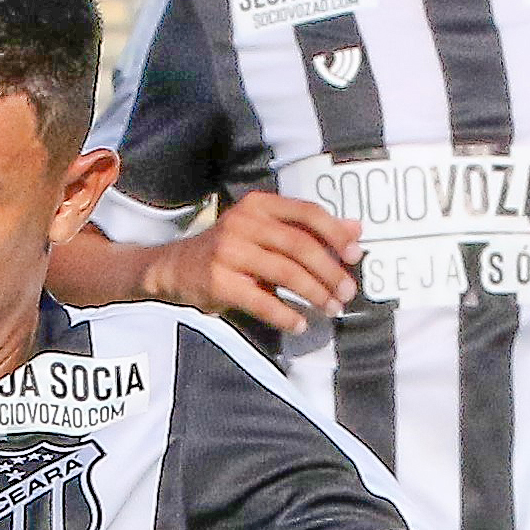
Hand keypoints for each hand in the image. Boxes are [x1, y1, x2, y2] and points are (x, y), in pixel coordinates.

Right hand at [148, 192, 359, 334]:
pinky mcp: (218, 282)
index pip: (306, 212)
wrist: (173, 268)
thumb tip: (356, 230)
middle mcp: (243, 223)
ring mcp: (228, 252)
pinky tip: (299, 324)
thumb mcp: (266, 232)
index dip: (335, 234)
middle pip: (299, 245)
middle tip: (347, 292)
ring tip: (331, 308)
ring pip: (285, 273)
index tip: (355, 255)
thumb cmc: (228, 250)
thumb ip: (309, 230)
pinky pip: (261, 301)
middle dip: (329, 271)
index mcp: (259, 205)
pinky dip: (285, 315)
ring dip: (314, 294)